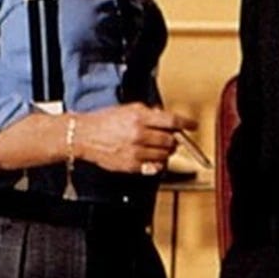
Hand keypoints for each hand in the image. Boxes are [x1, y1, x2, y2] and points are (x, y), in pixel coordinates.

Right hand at [74, 103, 198, 173]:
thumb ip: (150, 114)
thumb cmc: (105, 121)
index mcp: (140, 117)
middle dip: (174, 139)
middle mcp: (139, 134)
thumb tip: (168, 120)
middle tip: (170, 138)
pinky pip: (155, 167)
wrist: (85, 135)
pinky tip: (150, 157)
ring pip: (165, 155)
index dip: (186, 123)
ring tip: (157, 147)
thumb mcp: (129, 109)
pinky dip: (157, 163)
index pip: (172, 121)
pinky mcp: (131, 166)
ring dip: (166, 152)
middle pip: (171, 140)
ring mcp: (135, 152)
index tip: (193, 125)